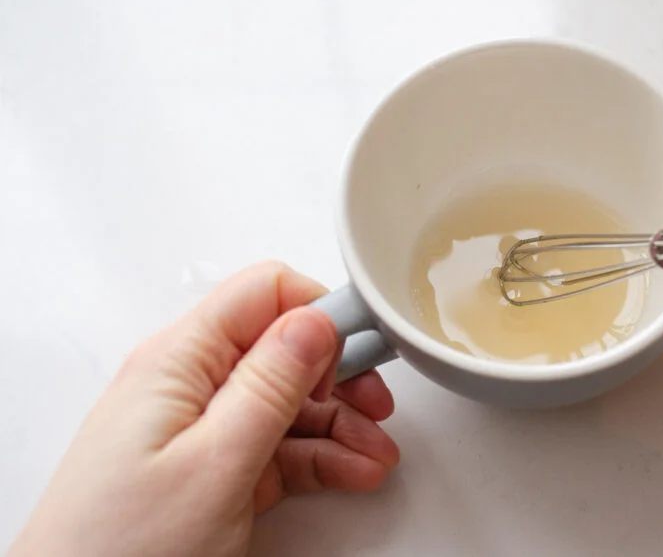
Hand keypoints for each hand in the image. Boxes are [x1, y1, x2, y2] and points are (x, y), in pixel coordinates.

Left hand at [8, 262, 399, 556]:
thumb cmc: (120, 551)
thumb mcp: (213, 463)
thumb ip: (269, 386)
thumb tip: (316, 322)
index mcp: (180, 362)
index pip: (263, 295)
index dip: (321, 311)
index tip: (367, 343)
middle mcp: (189, 384)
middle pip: (284, 350)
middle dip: (339, 375)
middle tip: (377, 403)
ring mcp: (201, 428)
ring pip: (289, 402)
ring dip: (340, 423)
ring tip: (375, 454)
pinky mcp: (212, 467)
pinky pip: (279, 445)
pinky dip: (321, 456)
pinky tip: (352, 470)